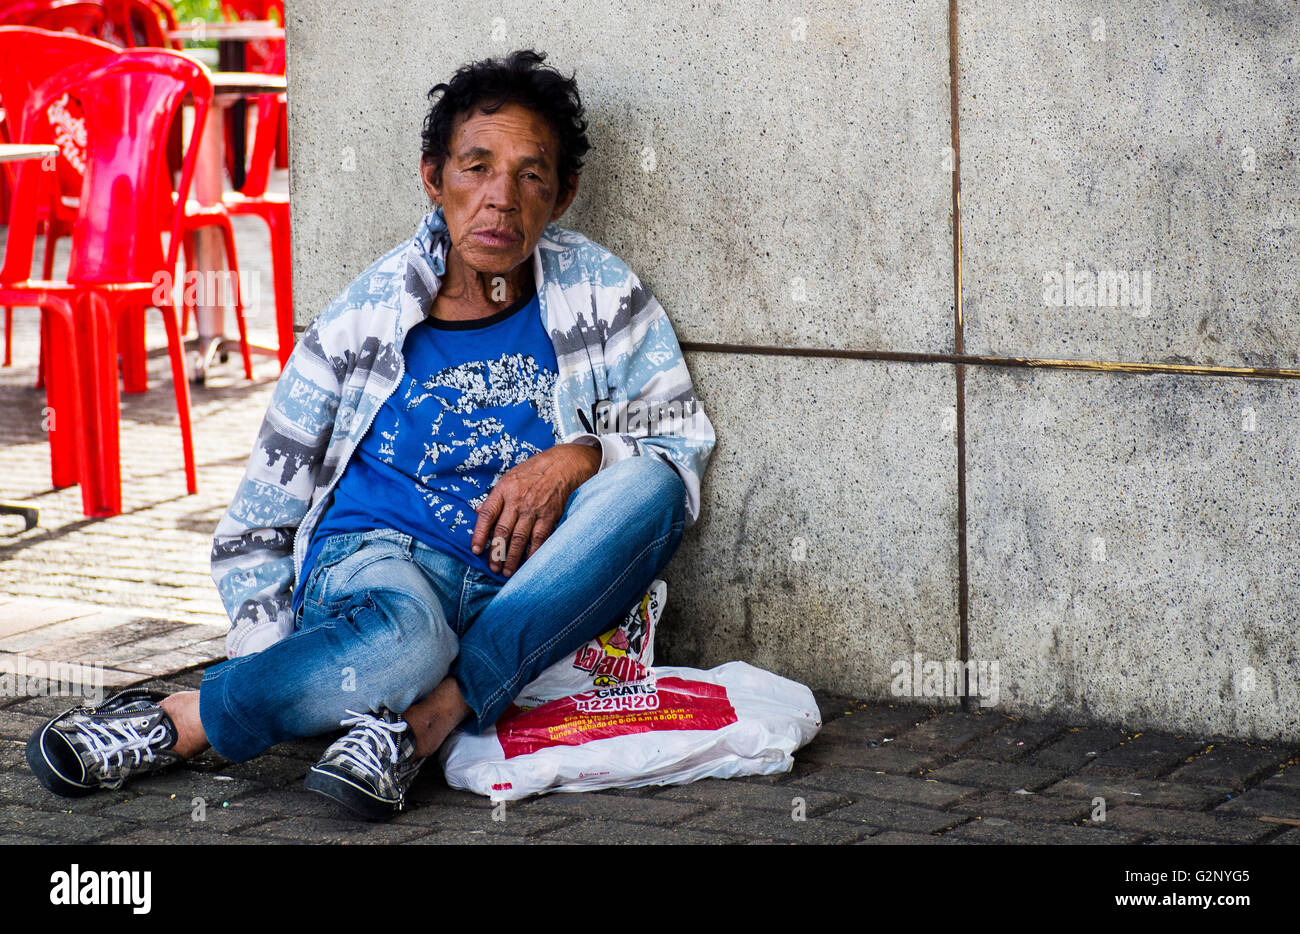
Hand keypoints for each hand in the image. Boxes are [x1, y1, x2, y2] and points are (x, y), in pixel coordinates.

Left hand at [471, 442, 601, 576]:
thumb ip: (495, 497)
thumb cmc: (534, 471)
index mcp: (504, 489)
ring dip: (512, 558)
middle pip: (502, 531)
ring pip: (519, 539)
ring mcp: (534, 509)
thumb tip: (478, 511)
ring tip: (507, 572)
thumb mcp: (510, 477)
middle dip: (496, 552)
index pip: (487, 514)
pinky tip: (528, 563)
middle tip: (493, 568)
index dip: (479, 534)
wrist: (563, 464)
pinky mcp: (549, 516)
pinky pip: (539, 539)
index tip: (476, 550)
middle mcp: (517, 500)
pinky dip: (533, 553)